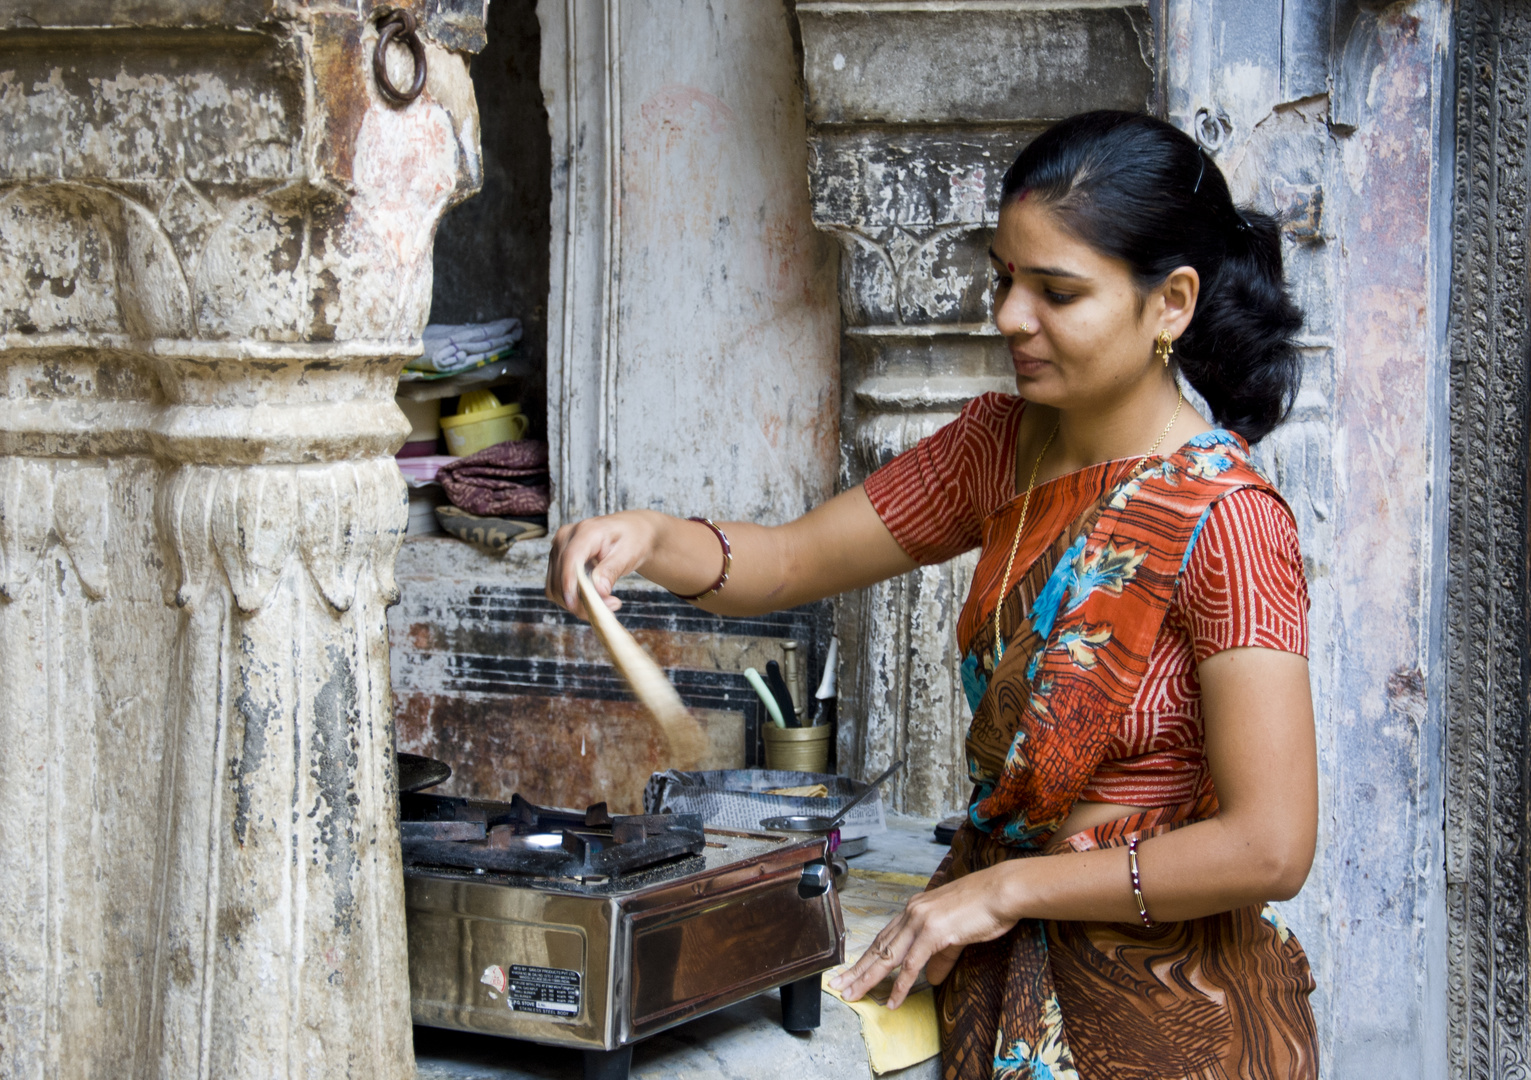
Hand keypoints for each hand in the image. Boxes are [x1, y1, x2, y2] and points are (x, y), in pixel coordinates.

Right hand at [545, 511, 659, 617]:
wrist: (629, 531)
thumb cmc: (631, 538)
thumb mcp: (629, 553)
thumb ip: (612, 570)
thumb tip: (600, 590)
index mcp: (586, 531)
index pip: (570, 558)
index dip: (569, 583)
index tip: (574, 604)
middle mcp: (566, 538)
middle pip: (560, 576)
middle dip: (580, 600)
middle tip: (612, 606)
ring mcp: (558, 550)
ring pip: (555, 587)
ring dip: (576, 603)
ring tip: (606, 603)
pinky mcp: (557, 562)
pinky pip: (556, 588)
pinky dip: (572, 600)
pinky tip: (593, 599)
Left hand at [827, 865, 1021, 1008]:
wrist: (1002, 891)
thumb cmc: (984, 908)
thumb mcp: (956, 933)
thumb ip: (940, 956)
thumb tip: (930, 977)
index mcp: (915, 909)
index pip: (884, 937)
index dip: (867, 956)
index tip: (852, 971)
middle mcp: (912, 913)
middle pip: (878, 946)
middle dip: (857, 969)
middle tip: (838, 985)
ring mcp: (921, 921)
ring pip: (887, 956)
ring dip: (868, 979)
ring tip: (853, 995)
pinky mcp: (934, 932)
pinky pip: (912, 965)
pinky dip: (900, 985)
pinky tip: (892, 1001)